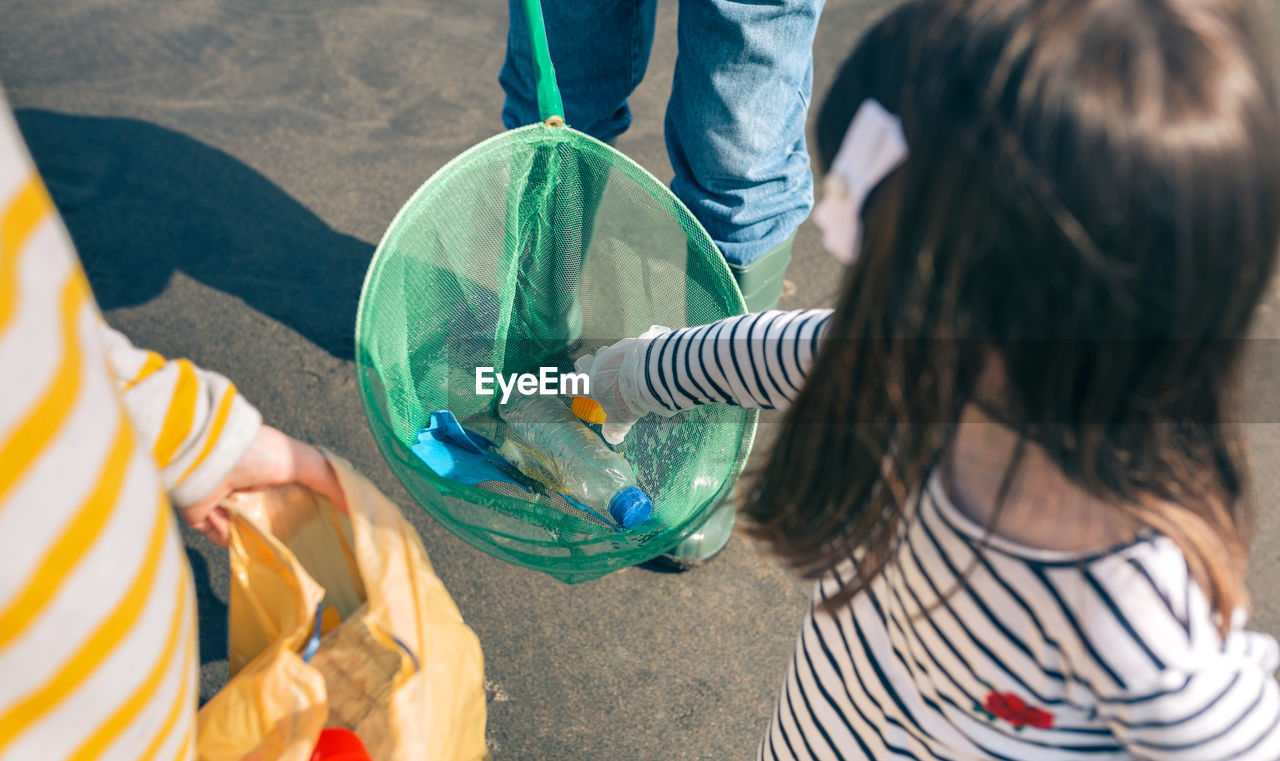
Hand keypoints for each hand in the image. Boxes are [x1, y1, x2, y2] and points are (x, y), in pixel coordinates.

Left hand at [180, 425, 346, 545]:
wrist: (212, 456)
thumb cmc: (260, 451)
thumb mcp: (304, 461)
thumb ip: (330, 482)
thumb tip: (353, 508)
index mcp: (271, 472)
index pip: (292, 497)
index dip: (306, 512)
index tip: (322, 530)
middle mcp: (248, 486)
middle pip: (270, 517)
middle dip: (281, 531)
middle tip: (299, 547)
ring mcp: (224, 502)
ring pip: (246, 531)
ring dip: (256, 538)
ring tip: (271, 548)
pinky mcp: (204, 516)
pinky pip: (221, 537)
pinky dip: (229, 538)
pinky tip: (237, 533)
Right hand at [574, 325, 670, 444]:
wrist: (645, 374)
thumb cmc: (627, 399)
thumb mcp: (620, 419)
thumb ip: (614, 429)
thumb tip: (613, 438)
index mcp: (587, 384)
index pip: (569, 384)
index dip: (571, 388)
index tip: (575, 392)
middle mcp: (594, 365)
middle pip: (582, 363)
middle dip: (585, 369)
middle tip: (595, 378)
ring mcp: (609, 353)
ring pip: (601, 353)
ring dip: (606, 361)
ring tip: (617, 371)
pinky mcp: (624, 344)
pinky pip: (620, 349)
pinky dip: (624, 356)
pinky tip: (633, 364)